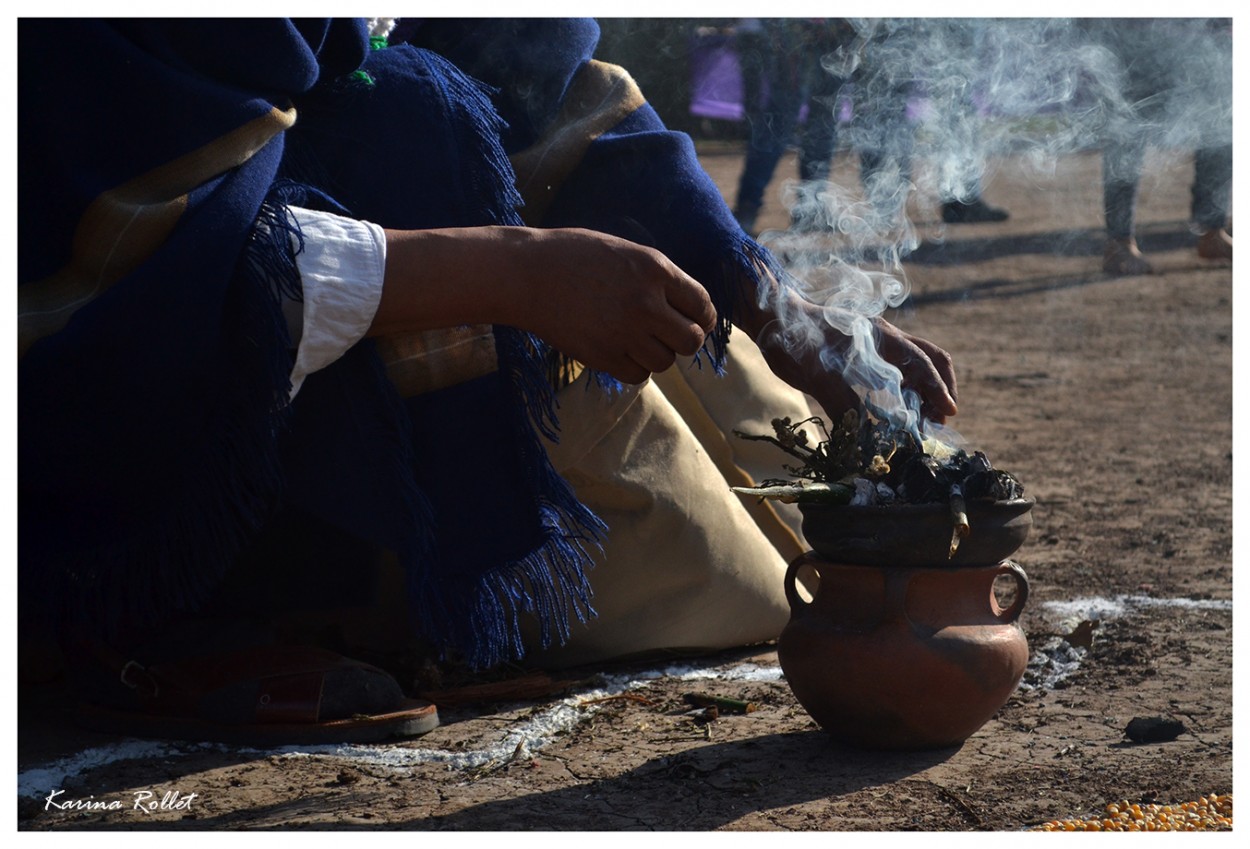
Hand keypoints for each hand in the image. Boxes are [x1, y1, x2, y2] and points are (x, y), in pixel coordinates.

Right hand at [375, 226, 715, 385]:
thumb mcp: (624, 252)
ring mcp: (623, 331)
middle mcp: (645, 302)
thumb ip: (658, 278)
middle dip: (684, 340)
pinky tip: (621, 351)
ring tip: (638, 340)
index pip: (702, 305)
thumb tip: (688, 309)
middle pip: (691, 341)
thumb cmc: (573, 257)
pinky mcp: (602, 356)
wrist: (524, 274)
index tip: (695, 321)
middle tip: (669, 335)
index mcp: (654, 269)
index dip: (702, 317)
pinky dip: (636, 368)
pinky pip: (639, 375)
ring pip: (666, 362)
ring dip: (658, 355)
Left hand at [749, 297, 957, 426]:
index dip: (937, 389)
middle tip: (938, 420)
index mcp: (878, 336)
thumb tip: (862, 437)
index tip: (948, 412)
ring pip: (917, 362)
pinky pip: (898, 367)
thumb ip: (841, 402)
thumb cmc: (793, 340)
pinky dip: (908, 387)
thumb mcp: (815, 375)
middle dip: (941, 388)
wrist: (771, 318)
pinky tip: (900, 408)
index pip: (920, 362)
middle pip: (930, 357)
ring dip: (926, 389)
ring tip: (923, 419)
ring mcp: (877, 341)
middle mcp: (885, 335)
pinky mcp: (866, 350)